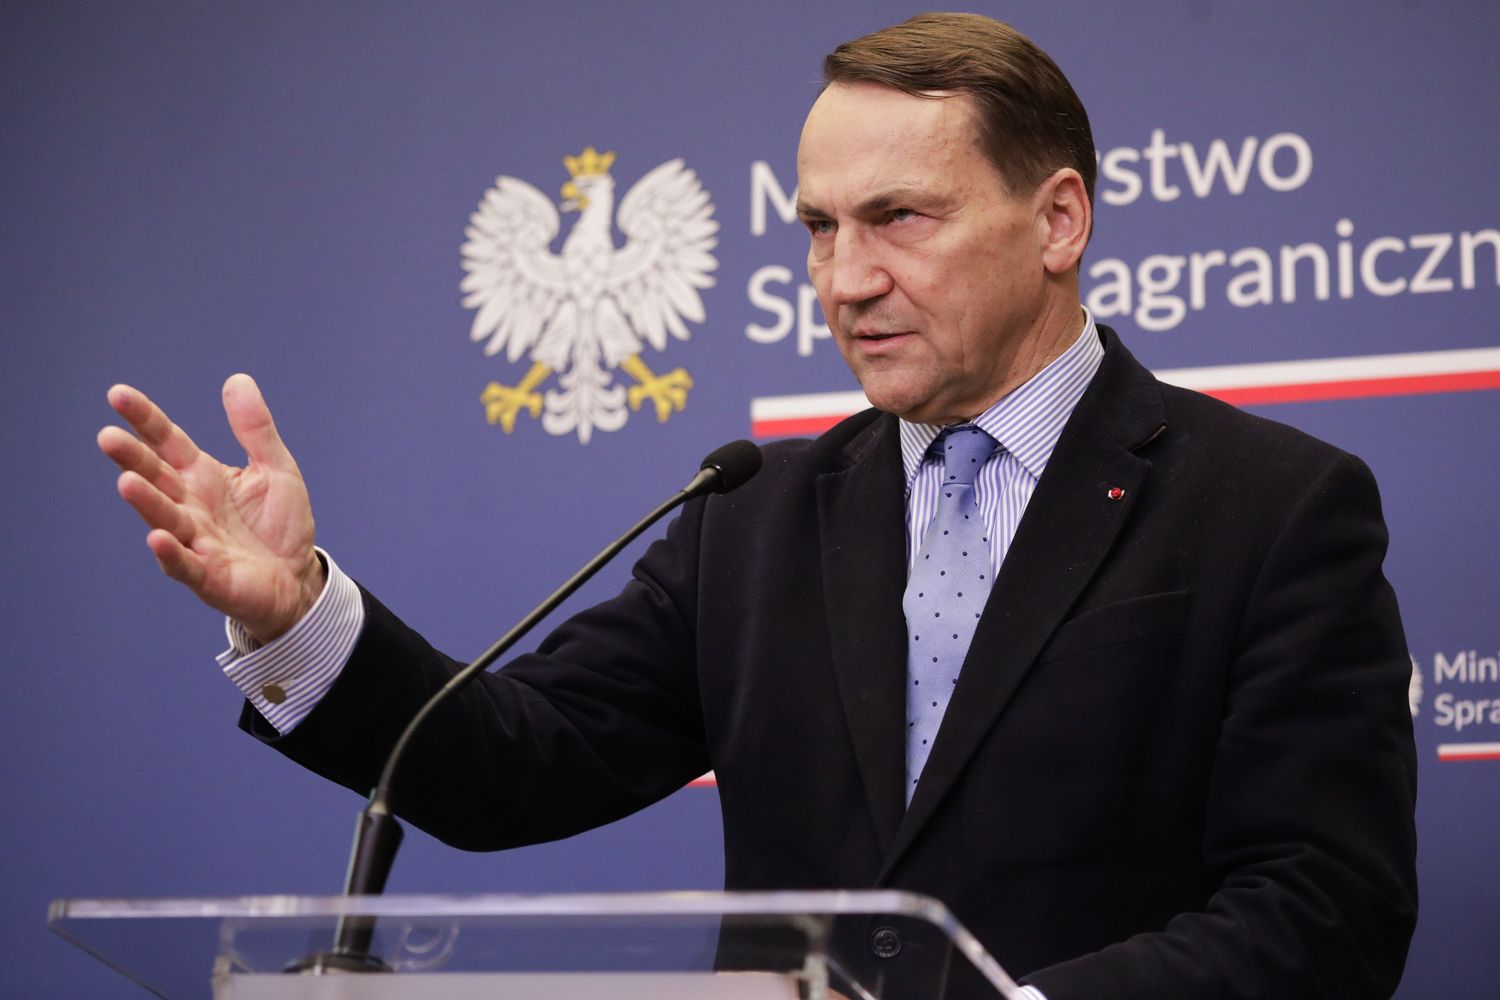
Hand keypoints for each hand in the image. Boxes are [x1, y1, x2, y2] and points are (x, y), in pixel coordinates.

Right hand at [98, 374, 323, 643]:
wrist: (298, 577)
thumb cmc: (279, 523)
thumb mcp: (276, 467)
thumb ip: (255, 428)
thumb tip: (237, 379)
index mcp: (201, 476)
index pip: (166, 442)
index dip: (144, 419)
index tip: (117, 394)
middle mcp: (190, 505)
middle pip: (156, 477)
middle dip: (133, 459)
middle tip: (108, 437)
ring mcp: (195, 541)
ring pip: (165, 518)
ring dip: (146, 502)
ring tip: (127, 482)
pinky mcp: (208, 576)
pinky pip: (185, 565)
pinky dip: (171, 553)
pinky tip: (158, 539)